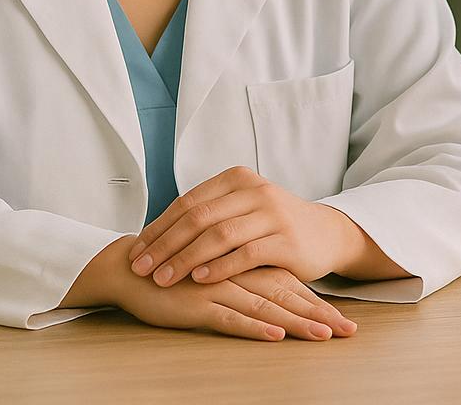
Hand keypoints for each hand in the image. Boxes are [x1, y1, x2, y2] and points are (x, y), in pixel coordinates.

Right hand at [118, 263, 356, 341]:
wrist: (130, 268)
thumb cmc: (173, 274)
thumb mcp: (213, 276)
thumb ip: (240, 280)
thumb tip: (269, 297)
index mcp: (243, 266)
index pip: (288, 284)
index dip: (316, 302)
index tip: (344, 321)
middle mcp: (237, 275)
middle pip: (286, 294)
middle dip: (318, 314)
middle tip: (348, 331)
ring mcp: (218, 288)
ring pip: (266, 305)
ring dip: (296, 321)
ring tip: (324, 335)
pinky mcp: (198, 303)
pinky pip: (231, 316)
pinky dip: (254, 327)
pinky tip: (275, 335)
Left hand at [128, 166, 358, 286]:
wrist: (325, 234)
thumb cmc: (272, 226)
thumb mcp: (242, 209)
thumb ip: (208, 216)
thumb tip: (155, 236)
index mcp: (237, 179)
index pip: (187, 202)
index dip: (158, 227)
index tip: (135, 251)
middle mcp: (254, 191)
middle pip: (198, 218)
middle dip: (164, 245)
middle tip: (140, 268)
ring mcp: (272, 214)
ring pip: (219, 235)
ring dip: (185, 259)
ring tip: (163, 278)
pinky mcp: (286, 240)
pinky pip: (246, 254)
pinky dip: (219, 267)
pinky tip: (199, 280)